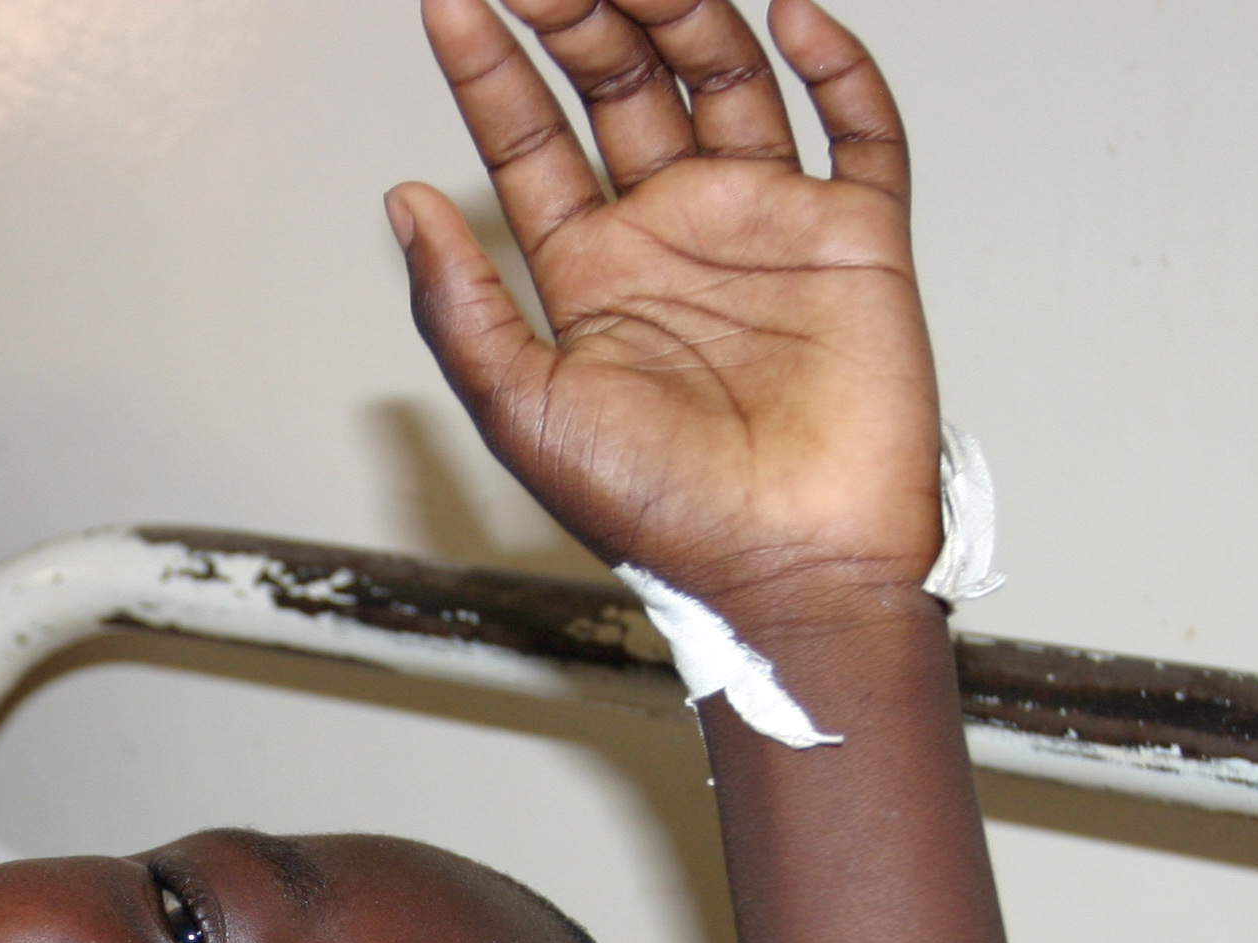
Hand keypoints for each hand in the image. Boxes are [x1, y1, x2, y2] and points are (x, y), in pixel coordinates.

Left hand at [388, 0, 940, 629]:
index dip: (491, 69)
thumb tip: (399, 201)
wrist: (787, 571)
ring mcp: (765, 224)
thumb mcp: (524, 411)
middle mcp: (673, 234)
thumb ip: (462, 305)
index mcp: (589, 273)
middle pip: (625, 85)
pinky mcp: (857, 237)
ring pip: (726, 77)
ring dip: (686, 12)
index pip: (529, 140)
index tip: (452, 3)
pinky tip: (788, 13)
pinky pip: (858, 127)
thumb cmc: (658, 518)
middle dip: (585, 15)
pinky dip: (834, 62)